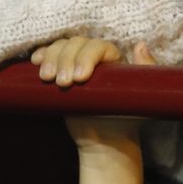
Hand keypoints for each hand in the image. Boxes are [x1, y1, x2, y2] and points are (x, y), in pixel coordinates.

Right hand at [31, 37, 156, 149]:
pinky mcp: (60, 72)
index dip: (87, 56)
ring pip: (61, 47)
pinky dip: (42, 55)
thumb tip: (140, 45)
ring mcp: (75, 63)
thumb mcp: (143, 96)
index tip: (80, 78)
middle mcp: (95, 58)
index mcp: (115, 59)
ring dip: (51, 58)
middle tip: (64, 84)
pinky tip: (36, 62)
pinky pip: (48, 56)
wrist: (106, 139)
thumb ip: (147, 71)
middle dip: (66, 60)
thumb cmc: (127, 118)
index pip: (99, 46)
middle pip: (76, 44)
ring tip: (49, 79)